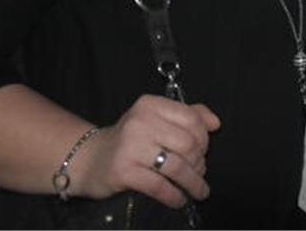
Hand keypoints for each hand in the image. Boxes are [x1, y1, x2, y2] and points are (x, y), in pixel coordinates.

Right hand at [71, 95, 220, 207]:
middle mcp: (140, 122)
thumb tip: (215, 123)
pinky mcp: (123, 171)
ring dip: (193, 182)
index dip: (204, 138)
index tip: (204, 151)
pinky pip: (160, 186)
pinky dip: (174, 196)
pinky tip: (179, 200)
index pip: (192, 119)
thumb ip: (189, 115)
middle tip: (200, 171)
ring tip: (198, 190)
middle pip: (188, 144)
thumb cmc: (131, 139)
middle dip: (199, 162)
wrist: (89, 159)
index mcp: (151, 105)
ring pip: (177, 167)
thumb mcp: (157, 119)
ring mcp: (130, 147)